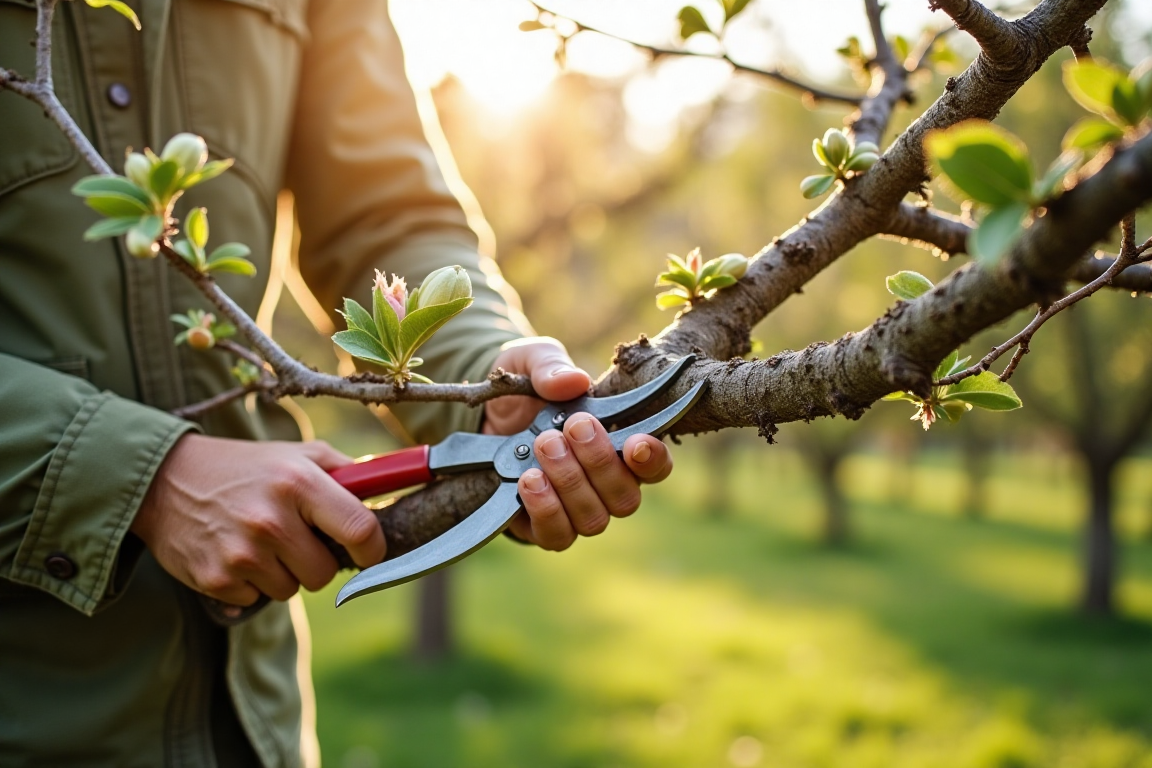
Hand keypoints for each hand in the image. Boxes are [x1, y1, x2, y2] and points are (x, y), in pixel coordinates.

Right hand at [132, 435, 385, 605]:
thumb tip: (395, 485)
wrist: (164, 481)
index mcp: (298, 483)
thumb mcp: (297, 455)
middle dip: (318, 561)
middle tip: (296, 539)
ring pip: (292, 589)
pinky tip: (234, 553)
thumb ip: (347, 471)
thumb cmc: (246, 467)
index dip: (373, 549)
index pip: (360, 529)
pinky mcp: (215, 580)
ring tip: (260, 541)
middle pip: (326, 573)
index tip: (369, 552)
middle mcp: (271, 520)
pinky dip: (251, 584)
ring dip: (283, 573)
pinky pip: (257, 600)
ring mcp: (241, 553)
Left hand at [484, 337, 673, 549]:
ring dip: (570, 482)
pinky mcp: (544, 527)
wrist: (481, 420)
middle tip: (571, 426)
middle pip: (626, 497)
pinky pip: (557, 535)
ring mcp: (576, 511)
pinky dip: (545, 508)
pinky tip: (529, 479)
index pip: (655, 466)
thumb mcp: (530, 363)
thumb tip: (573, 381)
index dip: (653, 459)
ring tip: (543, 445)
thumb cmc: (523, 392)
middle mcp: (605, 486)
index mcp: (619, 446)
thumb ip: (550, 366)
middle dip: (599, 461)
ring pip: (594, 519)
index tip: (636, 442)